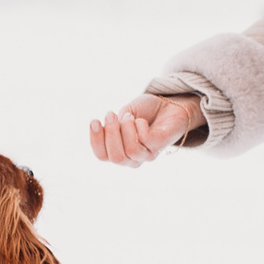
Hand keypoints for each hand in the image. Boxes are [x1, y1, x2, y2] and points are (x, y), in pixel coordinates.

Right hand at [88, 93, 202, 167]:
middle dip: (110, 133)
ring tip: (130, 116)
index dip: (95, 140)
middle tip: (111, 114)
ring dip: (126, 128)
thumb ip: (116, 124)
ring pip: (131, 150)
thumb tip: (108, 130)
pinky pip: (145, 140)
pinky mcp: (159, 147)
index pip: (102, 155)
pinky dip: (140, 126)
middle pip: (115, 157)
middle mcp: (132, 158)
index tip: (94, 121)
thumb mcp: (123, 114)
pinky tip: (142, 121)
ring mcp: (147, 155)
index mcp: (119, 151)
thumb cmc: (144, 111)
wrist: (168, 105)